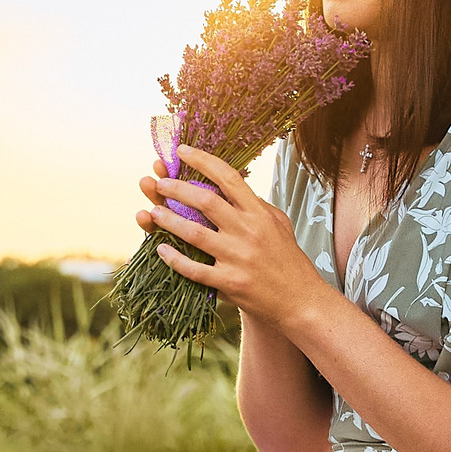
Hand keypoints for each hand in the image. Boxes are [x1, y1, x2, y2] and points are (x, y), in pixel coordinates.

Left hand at [134, 145, 332, 331]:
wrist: (300, 300)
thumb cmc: (287, 259)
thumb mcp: (278, 223)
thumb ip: (256, 204)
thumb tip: (233, 186)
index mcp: (258, 213)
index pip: (228, 177)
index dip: (202, 161)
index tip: (182, 151)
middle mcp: (248, 231)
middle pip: (205, 201)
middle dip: (176, 189)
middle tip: (158, 182)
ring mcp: (238, 258)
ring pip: (194, 233)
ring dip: (168, 221)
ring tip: (151, 211)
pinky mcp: (230, 283)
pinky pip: (194, 269)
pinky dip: (174, 259)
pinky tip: (160, 249)